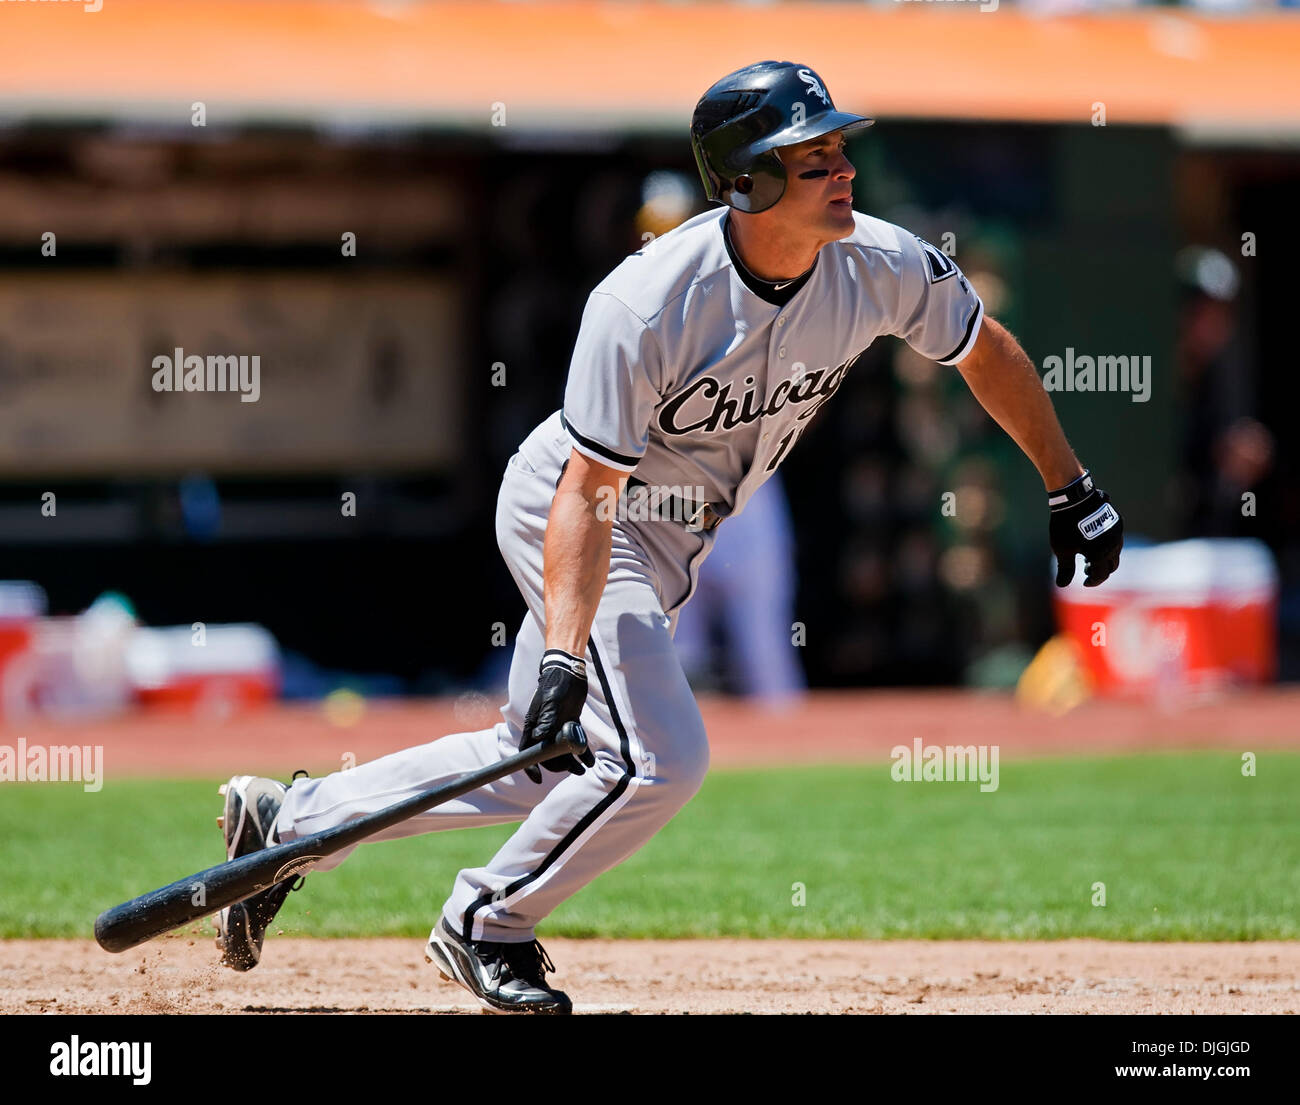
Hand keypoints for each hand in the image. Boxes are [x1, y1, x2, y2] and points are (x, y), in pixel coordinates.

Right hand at [520, 649, 595, 782]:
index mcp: (534, 725)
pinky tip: (590, 760)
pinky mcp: (570, 723)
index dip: (530, 766)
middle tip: (575, 770)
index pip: (527, 750)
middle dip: (559, 766)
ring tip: (584, 769)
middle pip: (547, 755)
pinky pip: (574, 742)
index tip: (538, 778)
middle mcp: (544, 729)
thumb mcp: (552, 701)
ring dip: (572, 762)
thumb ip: (547, 719)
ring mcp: (557, 727)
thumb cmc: (556, 684)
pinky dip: (582, 752)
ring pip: (562, 751)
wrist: (569, 671)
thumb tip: (540, 737)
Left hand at [1048, 470, 1123, 587]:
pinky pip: (1115, 539)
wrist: (1074, 498)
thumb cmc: (1066, 525)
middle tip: (1085, 569)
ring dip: (1104, 558)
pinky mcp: (1117, 522)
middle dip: (1100, 570)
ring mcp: (1117, 533)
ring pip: (1115, 552)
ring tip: (1087, 556)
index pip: (1101, 575)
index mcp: (1101, 554)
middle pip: (1111, 565)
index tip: (1084, 582)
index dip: (1093, 581)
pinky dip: (1107, 546)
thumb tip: (1062, 585)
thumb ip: (1065, 569)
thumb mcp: (1062, 549)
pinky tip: (1093, 542)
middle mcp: (1114, 545)